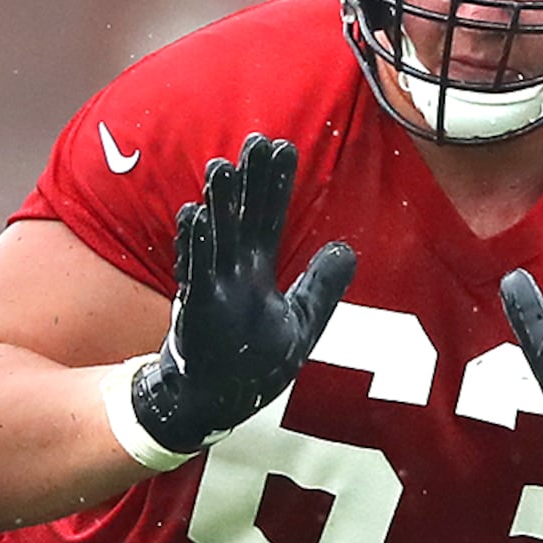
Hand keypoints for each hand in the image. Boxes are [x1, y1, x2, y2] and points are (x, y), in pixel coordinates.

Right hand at [127, 135, 356, 456]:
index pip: (268, 219)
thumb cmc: (253, 363)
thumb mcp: (301, 322)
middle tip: (256, 140)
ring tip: (222, 168)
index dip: (275, 186)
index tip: (280, 148)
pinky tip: (194, 214)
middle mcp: (233, 275)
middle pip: (243, 219)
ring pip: (216, 240)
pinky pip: (195, 273)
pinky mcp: (197, 311)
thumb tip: (348, 250)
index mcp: (256, 273)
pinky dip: (194, 244)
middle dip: (249, 182)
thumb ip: (322, 286)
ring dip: (218, 205)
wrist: (211, 402)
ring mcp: (212, 290)